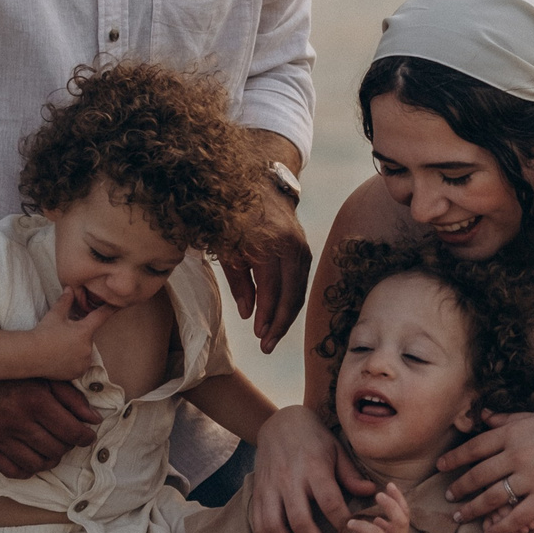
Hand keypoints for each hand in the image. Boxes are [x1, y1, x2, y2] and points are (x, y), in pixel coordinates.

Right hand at [0, 377, 99, 478]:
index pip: (71, 432)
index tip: (87, 435)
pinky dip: (28, 469)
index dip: (85, 437)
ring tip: (51, 447)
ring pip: (38, 464)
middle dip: (68, 446)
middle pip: (57, 450)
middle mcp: (15, 420)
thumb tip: (95, 420)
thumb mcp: (45, 377)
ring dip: (50, 459)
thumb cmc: (12, 375)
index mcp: (34, 399)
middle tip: (67, 437)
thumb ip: (72, 398)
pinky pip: (14, 472)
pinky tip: (32, 456)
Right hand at [25, 285, 115, 380]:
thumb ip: (65, 301)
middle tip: (63, 335)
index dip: (110, 310)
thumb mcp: (55, 314)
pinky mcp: (77, 373)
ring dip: (78, 349)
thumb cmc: (43, 333)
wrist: (30, 355)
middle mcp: (88, 348)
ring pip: (85, 352)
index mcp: (84, 331)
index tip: (118, 306)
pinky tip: (61, 358)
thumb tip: (70, 288)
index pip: (101, 317)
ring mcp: (83, 362)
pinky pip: (81, 365)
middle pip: (89, 337)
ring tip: (61, 348)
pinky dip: (75, 361)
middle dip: (80, 334)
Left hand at [220, 187, 311, 353]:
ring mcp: (302, 248)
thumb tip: (249, 314)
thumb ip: (240, 282)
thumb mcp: (229, 248)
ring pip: (298, 291)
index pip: (272, 289)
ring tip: (271, 336)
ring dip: (285, 316)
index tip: (259, 336)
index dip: (266, 315)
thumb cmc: (236, 218)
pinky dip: (290, 301)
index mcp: (270, 245)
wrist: (261, 187)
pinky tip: (279, 316)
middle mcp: (292, 247)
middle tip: (266, 345)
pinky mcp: (304, 251)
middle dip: (278, 323)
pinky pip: (299, 282)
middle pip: (290, 295)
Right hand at [251, 405, 379, 532]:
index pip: (330, 502)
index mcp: (313, 467)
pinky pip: (258, 525)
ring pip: (274, 527)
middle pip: (300, 521)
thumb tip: (371, 493)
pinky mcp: (258, 493)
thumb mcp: (337, 450)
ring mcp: (270, 487)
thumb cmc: (314, 438)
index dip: (342, 523)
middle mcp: (289, 479)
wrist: (280, 423)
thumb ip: (351, 474)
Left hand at [437, 408, 533, 532]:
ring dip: (473, 509)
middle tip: (448, 497)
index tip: (440, 467)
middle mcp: (516, 455)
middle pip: (478, 475)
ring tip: (461, 517)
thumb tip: (483, 416)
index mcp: (512, 433)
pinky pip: (517, 515)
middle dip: (460, 488)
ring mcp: (531, 477)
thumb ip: (507, 420)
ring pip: (492, 497)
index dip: (454, 459)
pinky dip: (501, 526)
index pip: (474, 448)